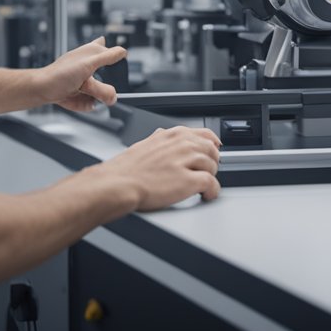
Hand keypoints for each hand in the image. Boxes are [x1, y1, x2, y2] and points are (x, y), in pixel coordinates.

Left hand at [39, 37, 125, 111]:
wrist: (42, 90)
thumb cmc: (59, 74)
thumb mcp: (88, 64)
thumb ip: (107, 58)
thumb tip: (123, 53)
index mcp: (93, 52)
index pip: (115, 53)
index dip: (118, 62)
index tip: (118, 68)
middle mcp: (92, 66)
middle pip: (112, 79)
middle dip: (103, 86)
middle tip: (89, 84)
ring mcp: (88, 83)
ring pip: (104, 94)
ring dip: (94, 95)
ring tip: (80, 90)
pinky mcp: (84, 96)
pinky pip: (94, 104)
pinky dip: (86, 103)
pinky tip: (76, 97)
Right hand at [94, 126, 221, 209]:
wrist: (117, 184)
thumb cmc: (126, 169)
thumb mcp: (144, 143)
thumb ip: (159, 139)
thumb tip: (164, 135)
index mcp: (172, 135)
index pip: (205, 134)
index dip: (212, 145)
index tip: (214, 151)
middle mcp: (181, 144)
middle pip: (212, 150)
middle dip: (211, 163)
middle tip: (206, 172)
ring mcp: (186, 161)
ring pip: (213, 166)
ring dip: (210, 177)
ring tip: (202, 186)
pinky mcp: (188, 181)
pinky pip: (211, 184)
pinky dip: (212, 191)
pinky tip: (205, 195)